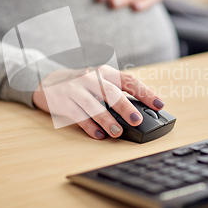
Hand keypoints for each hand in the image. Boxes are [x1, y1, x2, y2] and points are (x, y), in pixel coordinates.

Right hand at [32, 65, 164, 139]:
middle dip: (125, 107)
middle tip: (137, 120)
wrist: (48, 82)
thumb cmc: (81, 85)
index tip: (159, 104)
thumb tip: (140, 113)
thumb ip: (116, 93)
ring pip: (94, 105)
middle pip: (111, 92)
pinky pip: (78, 115)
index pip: (129, 80)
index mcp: (105, 73)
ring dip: (107, 120)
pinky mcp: (63, 101)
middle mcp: (91, 78)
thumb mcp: (99, 82)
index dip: (145, 92)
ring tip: (117, 132)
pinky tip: (99, 135)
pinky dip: (90, 126)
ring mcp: (76, 89)